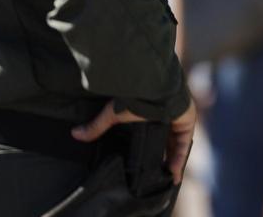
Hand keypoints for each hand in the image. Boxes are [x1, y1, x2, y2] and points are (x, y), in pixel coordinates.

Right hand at [72, 98, 197, 184]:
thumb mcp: (113, 114)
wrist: (153, 83)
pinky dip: (179, 157)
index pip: (151, 132)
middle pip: (165, 140)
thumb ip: (97, 125)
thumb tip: (75, 133)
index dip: (148, 147)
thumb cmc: (135, 95)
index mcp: (150, 112)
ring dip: (172, 159)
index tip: (144, 163)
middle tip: (156, 174)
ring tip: (166, 178)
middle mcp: (166, 115)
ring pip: (176, 142)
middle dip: (162, 157)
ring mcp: (178, 117)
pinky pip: (184, 142)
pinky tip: (174, 172)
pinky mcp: (187, 120)